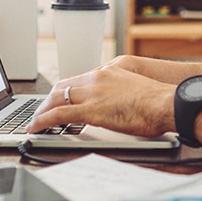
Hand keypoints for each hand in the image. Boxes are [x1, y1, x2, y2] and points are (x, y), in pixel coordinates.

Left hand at [29, 64, 174, 136]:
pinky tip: (36, 128)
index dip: (65, 90)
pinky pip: (58, 115)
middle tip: (42, 111)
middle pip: (63, 86)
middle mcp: (97, 78)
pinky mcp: (90, 110)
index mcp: (109, 72)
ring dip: (42, 111)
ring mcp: (92, 93)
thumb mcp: (137, 90)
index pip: (78, 79)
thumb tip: (121, 106)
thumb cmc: (159, 101)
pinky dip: (43, 121)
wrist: (166, 103)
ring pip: (56, 99)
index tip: (59, 98)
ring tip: (35, 122)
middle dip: (49, 99)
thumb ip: (123, 94)